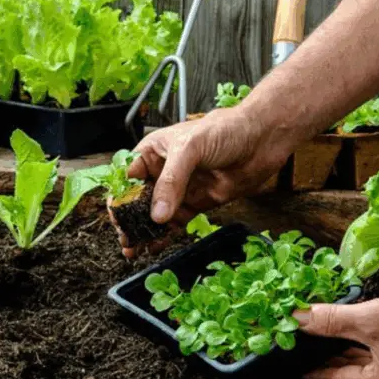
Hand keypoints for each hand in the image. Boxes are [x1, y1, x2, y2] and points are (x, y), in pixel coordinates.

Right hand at [115, 107, 289, 257]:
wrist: (262, 139)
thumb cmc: (225, 130)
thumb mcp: (190, 148)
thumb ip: (171, 181)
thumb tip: (157, 215)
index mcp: (154, 151)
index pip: (127, 177)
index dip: (119, 198)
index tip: (117, 218)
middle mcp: (163, 171)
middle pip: (138, 200)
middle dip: (129, 220)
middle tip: (125, 239)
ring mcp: (181, 189)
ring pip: (155, 215)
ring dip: (144, 232)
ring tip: (134, 249)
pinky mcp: (197, 203)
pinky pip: (176, 223)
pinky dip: (164, 236)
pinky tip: (154, 246)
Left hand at [294, 281, 378, 378]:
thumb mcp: (371, 318)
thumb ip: (332, 321)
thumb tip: (299, 319)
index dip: (311, 370)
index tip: (289, 363)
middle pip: (350, 375)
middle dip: (325, 360)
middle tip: (299, 347)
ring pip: (363, 365)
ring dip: (341, 352)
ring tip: (316, 339)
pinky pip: (376, 357)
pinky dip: (359, 346)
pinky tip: (343, 334)